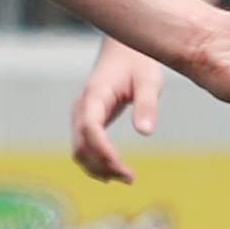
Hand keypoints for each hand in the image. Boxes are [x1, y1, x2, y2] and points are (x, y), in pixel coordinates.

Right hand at [71, 41, 171, 183]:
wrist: (124, 50)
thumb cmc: (138, 63)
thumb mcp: (149, 80)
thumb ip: (146, 105)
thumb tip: (145, 132)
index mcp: (95, 95)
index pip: (89, 127)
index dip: (101, 148)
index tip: (119, 163)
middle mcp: (82, 107)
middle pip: (81, 145)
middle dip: (102, 165)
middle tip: (130, 177)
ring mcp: (80, 115)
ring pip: (80, 151)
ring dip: (99, 168)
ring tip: (127, 178)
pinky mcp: (86, 122)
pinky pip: (84, 148)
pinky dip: (96, 163)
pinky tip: (115, 172)